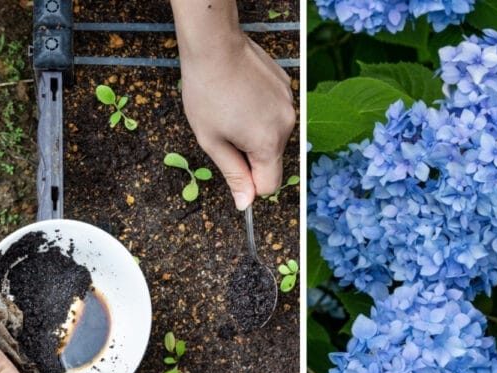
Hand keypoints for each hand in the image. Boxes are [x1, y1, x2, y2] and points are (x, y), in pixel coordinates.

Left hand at [179, 32, 294, 209]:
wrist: (215, 45)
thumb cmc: (207, 91)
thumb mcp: (211, 140)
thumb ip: (233, 174)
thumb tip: (245, 203)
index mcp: (267, 144)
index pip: (270, 185)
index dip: (250, 182)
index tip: (234, 165)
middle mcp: (286, 126)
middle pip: (272, 158)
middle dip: (250, 152)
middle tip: (226, 129)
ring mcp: (289, 104)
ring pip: (274, 133)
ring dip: (256, 129)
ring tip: (234, 107)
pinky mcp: (287, 86)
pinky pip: (276, 110)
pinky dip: (262, 108)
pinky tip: (244, 92)